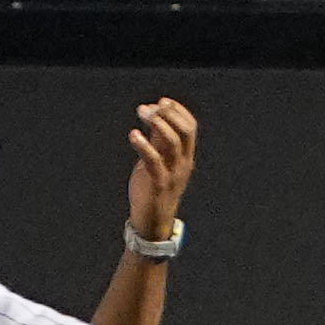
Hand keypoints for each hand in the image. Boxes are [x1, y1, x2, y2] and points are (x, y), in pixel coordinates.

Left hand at [122, 95, 198, 247]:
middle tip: (147, 107)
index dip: (178, 111)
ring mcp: (173, 175)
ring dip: (157, 123)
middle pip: (185, 131)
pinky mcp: (158, 184)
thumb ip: (158, 140)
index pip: (191, 127)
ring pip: (173, 142)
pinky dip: (143, 145)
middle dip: (168, 114)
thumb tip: (154, 114)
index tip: (161, 101)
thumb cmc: (152, 190)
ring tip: (142, 114)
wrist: (151, 224)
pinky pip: (154, 161)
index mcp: (185, 158)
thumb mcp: (158, 161)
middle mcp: (183, 164)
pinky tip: (133, 134)